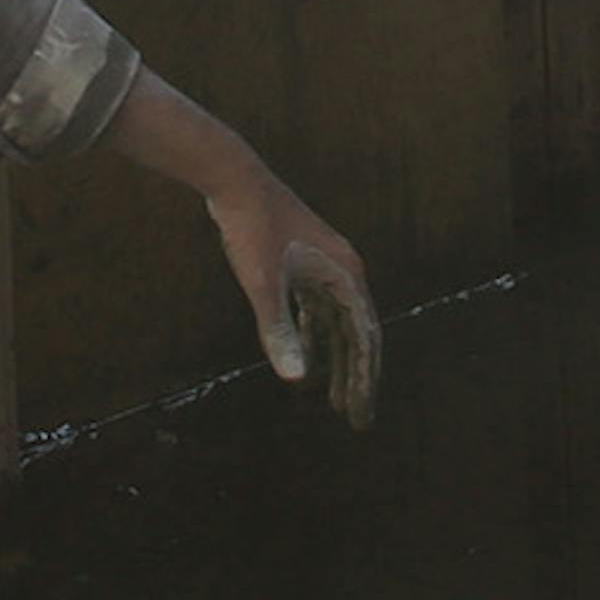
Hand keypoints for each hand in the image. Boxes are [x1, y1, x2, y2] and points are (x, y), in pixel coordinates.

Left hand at [104, 69, 379, 424]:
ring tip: (336, 400)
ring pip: (337, 326)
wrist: (234, 180)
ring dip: (338, 362)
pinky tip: (306, 361)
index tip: (360, 414)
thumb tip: (296, 378)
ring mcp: (323, 268)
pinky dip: (315, 338)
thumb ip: (279, 331)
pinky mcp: (302, 264)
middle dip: (357, 380)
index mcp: (346, 275)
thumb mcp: (262, 284)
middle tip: (355, 420)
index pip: (366, 339)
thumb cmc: (251, 228)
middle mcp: (343, 272)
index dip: (365, 380)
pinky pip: (317, 312)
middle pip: (357, 337)